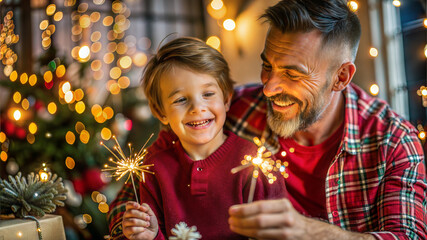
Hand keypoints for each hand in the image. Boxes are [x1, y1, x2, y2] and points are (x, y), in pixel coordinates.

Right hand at [122, 201, 158, 239]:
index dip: (132, 204)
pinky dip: (140, 229)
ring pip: (133, 221)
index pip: (128, 205)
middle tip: (148, 218)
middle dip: (142, 215)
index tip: (138, 206)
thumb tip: (141, 206)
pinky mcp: (126, 232)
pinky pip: (132, 229)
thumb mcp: (150, 213)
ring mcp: (125, 224)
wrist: (152, 232)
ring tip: (147, 224)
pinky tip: (143, 229)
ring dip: (142, 222)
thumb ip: (146, 208)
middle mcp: (126, 216)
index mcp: (131, 210)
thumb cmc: (149, 221)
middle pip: (131, 212)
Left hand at [228, 198, 373, 239]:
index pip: (260, 206)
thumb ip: (266, 208)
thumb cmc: (291, 218)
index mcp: (283, 205)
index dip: (243, 209)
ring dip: (243, 230)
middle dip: (241, 221)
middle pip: (259, 220)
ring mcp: (287, 232)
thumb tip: (241, 210)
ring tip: (234, 227)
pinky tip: (245, 235)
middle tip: (230, 220)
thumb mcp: (282, 208)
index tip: (231, 210)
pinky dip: (253, 237)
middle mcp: (287, 217)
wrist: (312, 233)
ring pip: (260, 232)